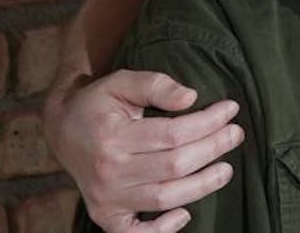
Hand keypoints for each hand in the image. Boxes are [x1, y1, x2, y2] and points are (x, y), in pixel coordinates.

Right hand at [45, 70, 243, 231]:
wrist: (62, 129)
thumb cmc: (99, 102)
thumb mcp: (123, 81)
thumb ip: (156, 84)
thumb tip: (191, 97)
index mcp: (113, 137)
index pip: (173, 134)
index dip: (208, 122)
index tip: (231, 109)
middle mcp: (108, 171)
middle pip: (174, 165)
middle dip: (213, 148)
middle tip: (237, 134)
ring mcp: (106, 197)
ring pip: (164, 198)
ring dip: (202, 186)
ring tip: (227, 169)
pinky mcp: (105, 214)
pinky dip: (160, 230)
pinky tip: (184, 213)